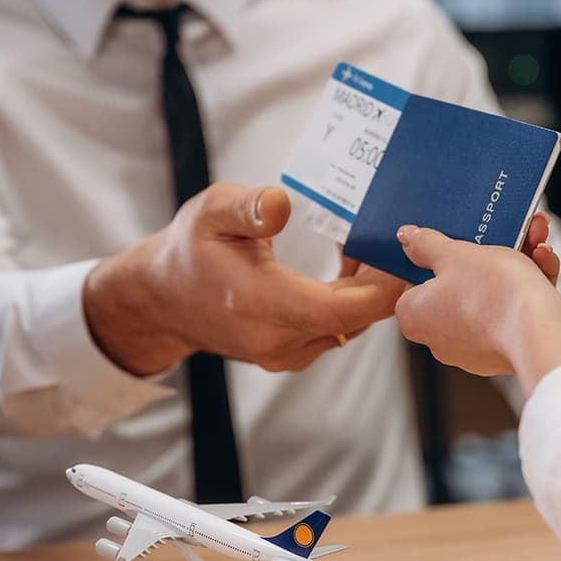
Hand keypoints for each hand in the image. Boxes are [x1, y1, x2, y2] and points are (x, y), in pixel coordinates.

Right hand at [83, 183, 405, 375]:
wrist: (162, 299)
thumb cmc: (190, 249)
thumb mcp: (211, 211)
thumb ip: (247, 207)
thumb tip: (281, 204)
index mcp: (259, 302)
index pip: (340, 310)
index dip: (381, 287)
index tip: (398, 253)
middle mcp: (275, 339)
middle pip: (354, 319)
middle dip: (381, 281)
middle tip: (389, 239)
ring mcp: (282, 355)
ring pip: (348, 327)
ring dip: (365, 291)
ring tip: (363, 247)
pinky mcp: (288, 356)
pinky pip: (335, 332)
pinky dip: (349, 303)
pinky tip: (345, 270)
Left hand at [394, 223, 560, 394]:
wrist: (541, 330)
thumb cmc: (492, 294)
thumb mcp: (454, 254)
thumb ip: (427, 244)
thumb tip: (407, 238)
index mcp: (417, 317)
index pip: (414, 284)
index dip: (433, 261)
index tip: (452, 244)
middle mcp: (441, 338)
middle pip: (458, 286)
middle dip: (486, 255)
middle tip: (501, 233)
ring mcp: (477, 346)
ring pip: (492, 294)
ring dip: (515, 262)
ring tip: (533, 237)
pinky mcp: (509, 347)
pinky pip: (514, 309)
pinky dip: (529, 283)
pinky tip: (543, 259)